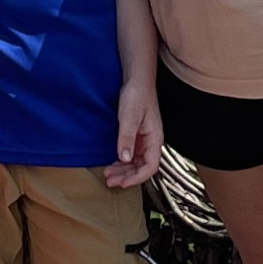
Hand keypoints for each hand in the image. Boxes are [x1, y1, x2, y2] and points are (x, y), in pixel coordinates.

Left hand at [105, 72, 163, 189]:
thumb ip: (127, 138)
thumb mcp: (129, 117)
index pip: (150, 166)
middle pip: (142, 167)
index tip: (122, 183)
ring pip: (136, 162)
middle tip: (110, 181)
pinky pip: (132, 154)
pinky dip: (122, 162)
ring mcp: (144, 140)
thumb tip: (125, 159)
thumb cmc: (137, 95)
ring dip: (124, 171)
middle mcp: (151, 142)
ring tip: (108, 175)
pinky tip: (113, 164)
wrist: (136, 80)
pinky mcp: (137, 136)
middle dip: (127, 177)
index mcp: (155, 139)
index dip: (137, 178)